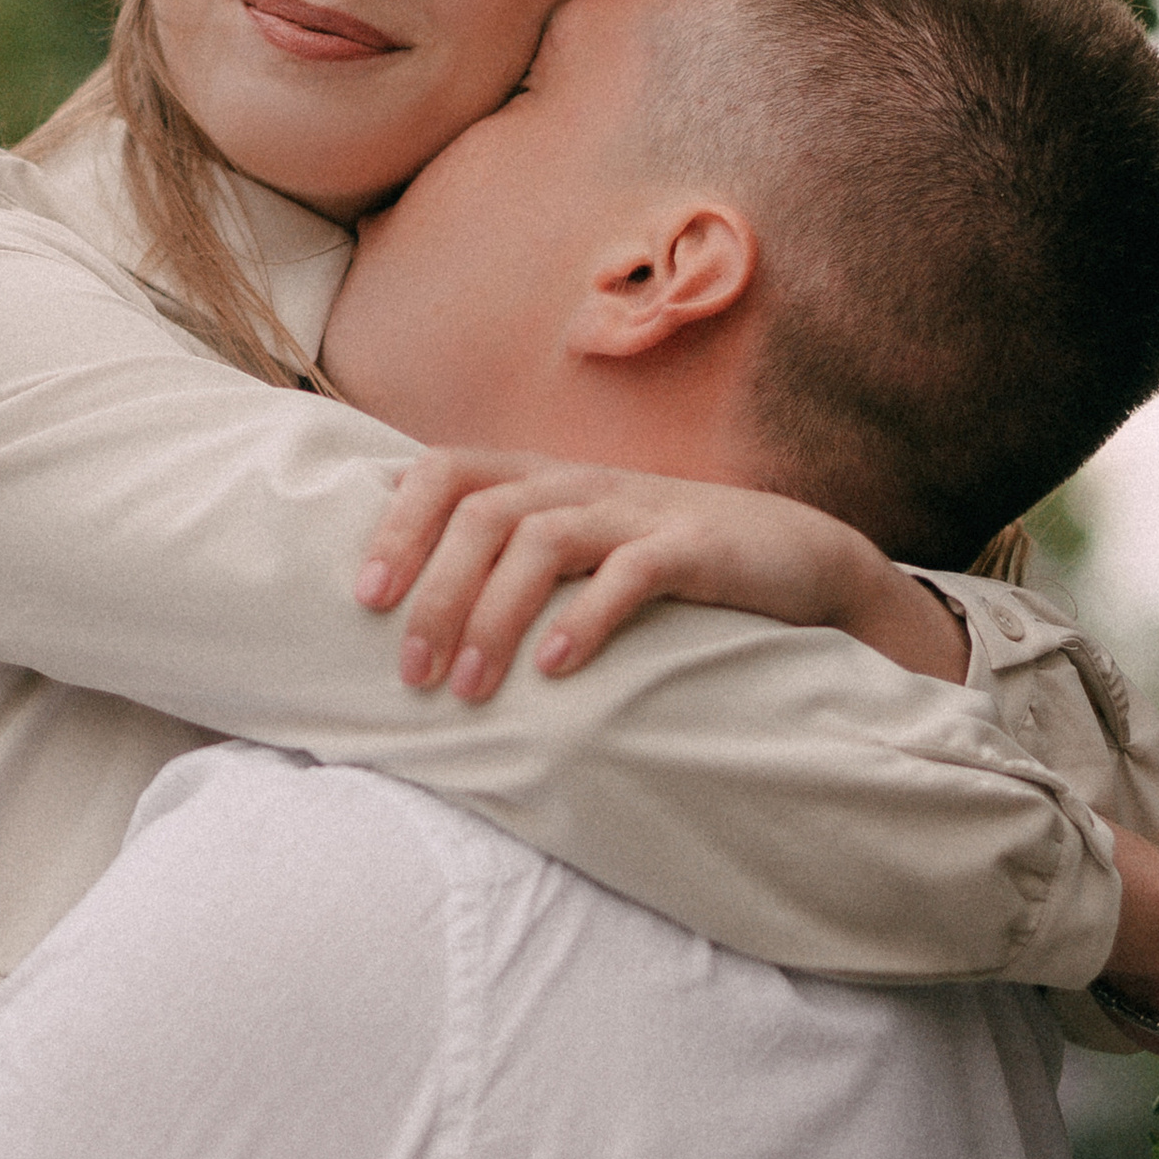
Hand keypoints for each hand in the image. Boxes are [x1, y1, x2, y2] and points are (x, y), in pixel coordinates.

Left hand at [354, 449, 969, 703]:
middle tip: (411, 672)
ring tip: (470, 687)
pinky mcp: (694, 546)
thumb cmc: (662, 563)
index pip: (444, 471)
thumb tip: (404, 604)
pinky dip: (586, 617)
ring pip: (542, 540)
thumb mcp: (575, 547)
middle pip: (482, 515)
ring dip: (495, 616)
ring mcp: (637, 510)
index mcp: (539, 479)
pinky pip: (632, 572)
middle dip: (435, 593)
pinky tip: (556, 666)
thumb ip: (502, 556)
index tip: (364, 602)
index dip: (397, 526)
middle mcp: (579, 484)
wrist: (794, 557)